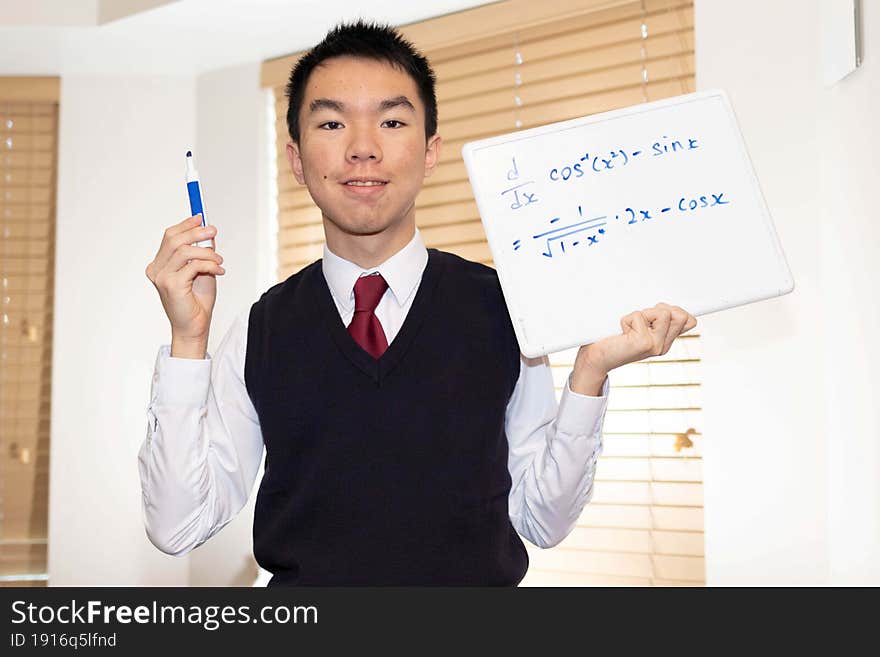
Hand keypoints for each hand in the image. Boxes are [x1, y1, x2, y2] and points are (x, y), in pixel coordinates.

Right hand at [144, 215, 224, 355]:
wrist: (195, 326)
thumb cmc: (196, 301)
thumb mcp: (202, 271)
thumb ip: (202, 253)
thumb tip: (209, 233)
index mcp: (160, 264)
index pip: (169, 237)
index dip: (185, 225)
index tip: (200, 218)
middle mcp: (156, 269)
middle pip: (174, 239)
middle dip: (196, 232)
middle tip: (213, 231)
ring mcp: (161, 277)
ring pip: (185, 251)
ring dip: (207, 252)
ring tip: (219, 261)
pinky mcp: (171, 285)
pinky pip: (193, 266)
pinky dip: (210, 265)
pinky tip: (219, 270)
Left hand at [570, 303, 696, 393]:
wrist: (596, 357)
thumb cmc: (614, 338)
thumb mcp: (638, 325)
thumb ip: (654, 316)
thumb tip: (665, 305)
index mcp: (665, 339)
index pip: (690, 322)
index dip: (691, 311)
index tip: (692, 305)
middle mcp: (663, 345)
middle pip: (679, 313)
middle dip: (658, 309)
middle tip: (640, 319)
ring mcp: (656, 346)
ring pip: (663, 313)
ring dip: (643, 313)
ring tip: (630, 326)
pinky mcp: (644, 343)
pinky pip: (640, 317)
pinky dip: (627, 319)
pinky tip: (622, 332)